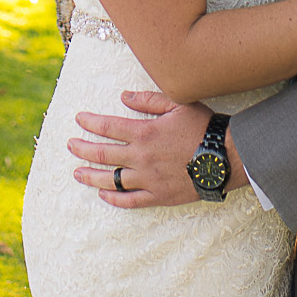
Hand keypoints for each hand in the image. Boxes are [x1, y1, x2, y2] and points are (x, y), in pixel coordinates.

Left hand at [68, 93, 244, 208]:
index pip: (108, 127)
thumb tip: (123, 96)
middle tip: (70, 145)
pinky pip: (130, 200)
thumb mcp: (178, 104)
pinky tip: (103, 195)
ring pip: (110, 180)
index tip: (79, 120)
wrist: (225, 158)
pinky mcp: (158, 195)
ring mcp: (148, 179)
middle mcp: (141, 157)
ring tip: (77, 172)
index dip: (90, 123)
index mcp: (145, 133)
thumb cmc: (204, 127)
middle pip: (102, 154)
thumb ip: (149, 100)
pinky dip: (114, 198)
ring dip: (90, 176)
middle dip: (82, 148)